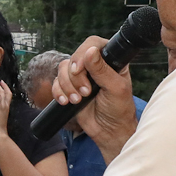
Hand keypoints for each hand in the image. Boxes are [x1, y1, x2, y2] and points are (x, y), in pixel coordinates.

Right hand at [54, 36, 137, 160]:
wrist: (108, 130)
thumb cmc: (119, 109)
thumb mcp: (115, 88)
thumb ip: (102, 70)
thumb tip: (90, 51)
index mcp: (110, 60)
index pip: (93, 44)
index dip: (82, 54)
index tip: (79, 70)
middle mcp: (94, 65)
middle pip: (74, 58)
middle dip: (75, 77)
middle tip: (86, 92)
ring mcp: (81, 76)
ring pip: (62, 69)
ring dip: (67, 86)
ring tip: (78, 100)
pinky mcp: (70, 87)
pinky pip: (56, 82)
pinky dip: (58, 92)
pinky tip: (66, 102)